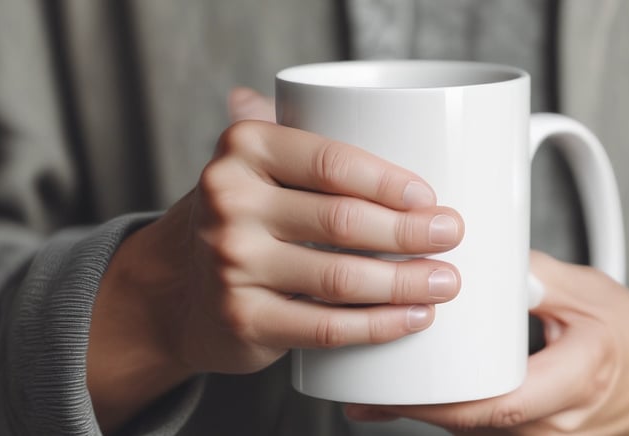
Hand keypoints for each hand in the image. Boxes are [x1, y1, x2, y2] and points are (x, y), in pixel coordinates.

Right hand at [87, 88, 463, 430]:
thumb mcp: (254, 164)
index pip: (332, 162)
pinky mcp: (243, 319)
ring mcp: (232, 265)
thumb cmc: (240, 216)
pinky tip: (413, 318)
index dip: (391, 182)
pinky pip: (325, 327)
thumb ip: (294, 126)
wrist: (176, 286)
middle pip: (343, 221)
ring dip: (407, 282)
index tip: (430, 197)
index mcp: (244, 150)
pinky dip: (378, 326)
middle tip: (451, 235)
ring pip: (341, 278)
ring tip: (445, 280)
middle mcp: (230, 203)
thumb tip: (356, 96)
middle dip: (411, 232)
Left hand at [346, 252, 628, 435]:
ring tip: (377, 391)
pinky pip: (484, 429)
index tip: (398, 390)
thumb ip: (538, 275)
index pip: (502, 404)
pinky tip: (417, 398)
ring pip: (475, 431)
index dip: (445, 403)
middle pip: (475, 423)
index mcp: (577, 379)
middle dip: (418, 412)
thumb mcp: (591, 293)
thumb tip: (483, 258)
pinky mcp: (533, 434)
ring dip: (428, 414)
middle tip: (365, 394)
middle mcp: (557, 421)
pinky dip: (449, 413)